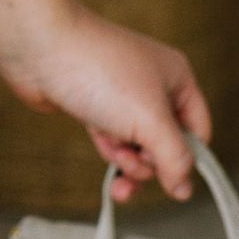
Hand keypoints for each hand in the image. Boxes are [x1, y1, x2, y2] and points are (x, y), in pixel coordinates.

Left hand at [0, 3, 212, 204]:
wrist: (40, 48)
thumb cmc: (100, 74)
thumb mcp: (150, 120)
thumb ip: (174, 158)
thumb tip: (184, 190)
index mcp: (178, 80)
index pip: (198, 131)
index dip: (187, 158)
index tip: (170, 179)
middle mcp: (153, 86)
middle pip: (165, 143)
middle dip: (149, 162)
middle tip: (132, 162)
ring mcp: (122, 96)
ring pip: (136, 145)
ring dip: (126, 159)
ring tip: (114, 155)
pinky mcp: (94, 105)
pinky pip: (111, 138)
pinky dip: (107, 148)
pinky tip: (99, 143)